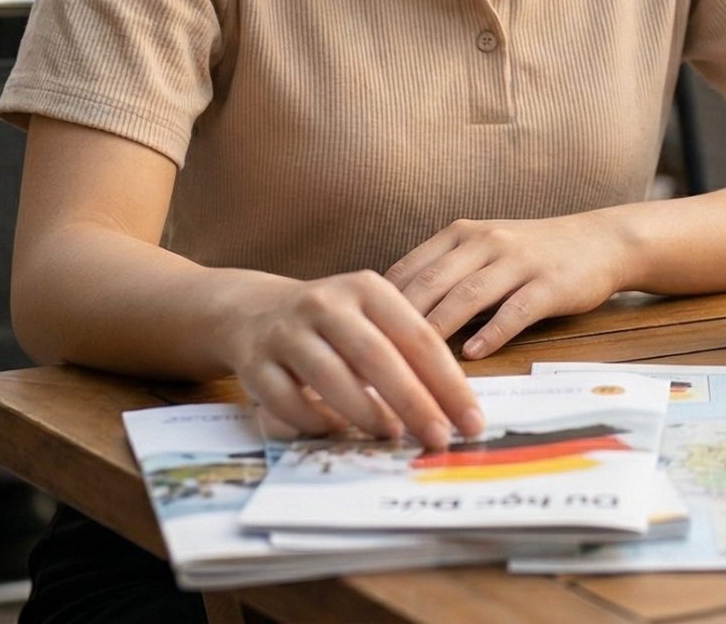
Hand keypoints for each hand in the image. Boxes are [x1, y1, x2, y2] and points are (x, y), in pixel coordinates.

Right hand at [224, 271, 484, 449]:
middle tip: (440, 437)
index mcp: (367, 288)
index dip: (448, 382)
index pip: (418, 337)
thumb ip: (407, 354)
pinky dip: (314, 420)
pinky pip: (287, 399)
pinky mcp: (255, 362)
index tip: (472, 420)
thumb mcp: (371, 319)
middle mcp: (326, 304)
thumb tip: (454, 411)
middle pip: (377, 356)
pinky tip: (338, 432)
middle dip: (414, 402)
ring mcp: (287, 332)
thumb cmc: (333, 324)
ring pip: (331, 376)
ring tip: (394, 437)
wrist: (254, 311)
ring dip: (366, 412)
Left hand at [384, 214, 634, 358]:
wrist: (600, 241)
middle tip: (373, 357)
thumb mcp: (483, 251)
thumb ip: (444, 275)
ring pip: (468, 295)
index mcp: (461, 234)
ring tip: (414, 360)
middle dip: (399, 320)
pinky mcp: (550, 283)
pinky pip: (516, 309)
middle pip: (432, 282)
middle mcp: (486, 241)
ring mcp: (519, 260)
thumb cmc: (532, 254)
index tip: (356, 337)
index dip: (379, 304)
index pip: (409, 268)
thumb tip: (390, 318)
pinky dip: (492, 332)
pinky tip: (472, 354)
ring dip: (439, 329)